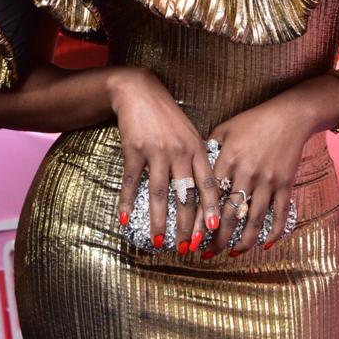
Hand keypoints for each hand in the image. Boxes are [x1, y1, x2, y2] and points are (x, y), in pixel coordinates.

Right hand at [108, 67, 220, 251]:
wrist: (139, 92)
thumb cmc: (168, 117)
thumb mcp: (189, 133)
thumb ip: (198, 159)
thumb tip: (208, 191)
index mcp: (197, 148)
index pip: (208, 183)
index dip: (211, 208)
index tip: (213, 230)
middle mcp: (180, 151)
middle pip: (186, 194)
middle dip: (186, 224)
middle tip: (186, 247)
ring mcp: (157, 151)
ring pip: (160, 193)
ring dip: (160, 220)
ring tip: (160, 241)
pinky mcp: (134, 150)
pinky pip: (132, 182)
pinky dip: (127, 202)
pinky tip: (125, 220)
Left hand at [194, 101, 312, 258]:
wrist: (290, 115)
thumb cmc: (254, 120)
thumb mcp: (225, 128)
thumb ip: (209, 148)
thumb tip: (193, 168)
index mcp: (228, 158)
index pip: (211, 196)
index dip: (201, 219)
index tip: (192, 236)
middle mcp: (248, 172)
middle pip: (230, 214)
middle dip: (218, 238)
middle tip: (207, 253)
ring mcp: (269, 180)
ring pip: (254, 219)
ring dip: (243, 241)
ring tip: (232, 253)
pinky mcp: (286, 183)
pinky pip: (280, 213)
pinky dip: (274, 232)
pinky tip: (266, 244)